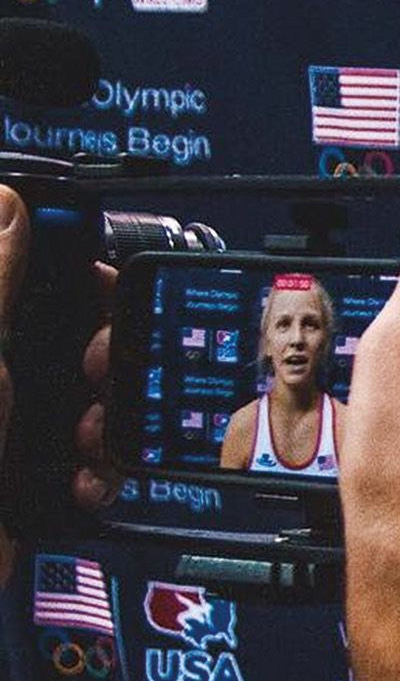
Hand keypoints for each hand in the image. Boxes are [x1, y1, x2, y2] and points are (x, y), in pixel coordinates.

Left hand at [0, 191, 124, 582]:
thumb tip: (7, 200)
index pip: (30, 272)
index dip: (78, 271)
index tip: (105, 285)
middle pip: (73, 334)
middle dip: (104, 358)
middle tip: (93, 373)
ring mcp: (9, 419)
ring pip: (91, 398)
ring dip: (108, 422)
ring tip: (87, 440)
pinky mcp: (28, 469)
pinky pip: (91, 456)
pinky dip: (99, 470)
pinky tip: (81, 479)